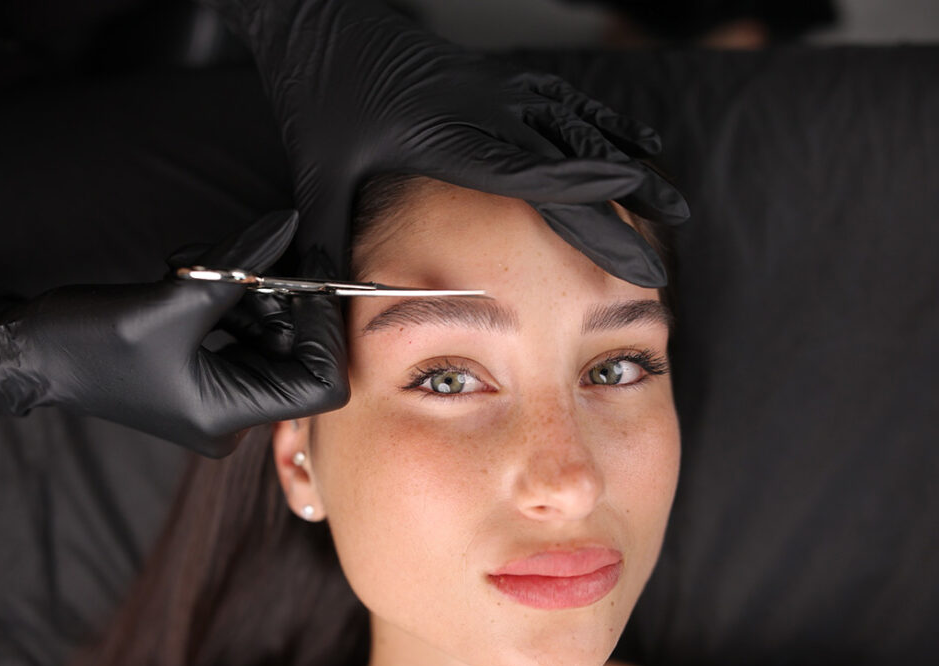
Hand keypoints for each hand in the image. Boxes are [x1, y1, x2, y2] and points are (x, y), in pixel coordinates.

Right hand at [0, 210, 347, 456]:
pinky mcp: (207, 370)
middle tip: (258, 258)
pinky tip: (193, 274)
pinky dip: (230, 297)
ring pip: (269, 337)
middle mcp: (231, 414)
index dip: (324, 330)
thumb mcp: (171, 301)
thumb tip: (289, 226)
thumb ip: (237, 266)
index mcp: (228, 416)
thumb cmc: (88, 343)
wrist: (31, 352)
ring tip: (205, 265)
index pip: (321, 386)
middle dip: (282, 300)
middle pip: (296, 355)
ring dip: (249, 291)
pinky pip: (243, 332)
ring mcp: (220, 392)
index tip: (316, 275)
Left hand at [209, 0, 687, 285]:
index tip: (637, 241)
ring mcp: (497, 87)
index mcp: (446, 136)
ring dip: (630, 164)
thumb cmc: (316, 101)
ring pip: (580, 126)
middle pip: (572, 157)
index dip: (589, 208)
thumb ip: (328, 257)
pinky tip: (633, 141)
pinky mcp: (497, 78)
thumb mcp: (315, 187)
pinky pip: (566, 101)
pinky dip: (607, 125)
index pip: (533, 178)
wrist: (321, 21)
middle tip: (660, 258)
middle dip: (625, 208)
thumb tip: (321, 315)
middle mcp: (485, 107)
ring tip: (671, 203)